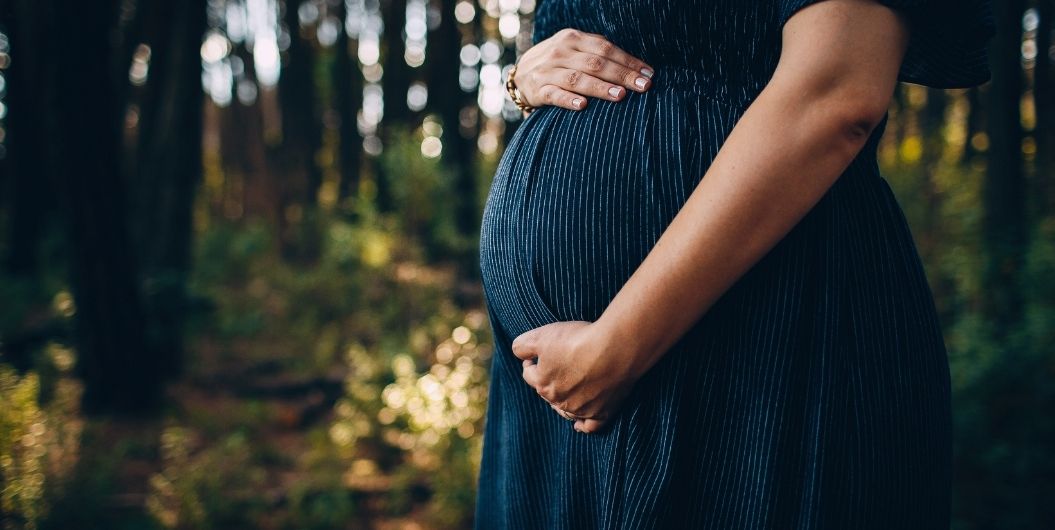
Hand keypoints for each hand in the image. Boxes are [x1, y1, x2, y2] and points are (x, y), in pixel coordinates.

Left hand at [511, 321, 640, 432]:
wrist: (616, 348)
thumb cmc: (578, 340)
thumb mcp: (541, 335)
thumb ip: (522, 346)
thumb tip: (519, 353)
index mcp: (543, 384)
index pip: (528, 374)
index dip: (531, 362)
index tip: (537, 354)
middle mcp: (559, 401)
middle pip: (547, 393)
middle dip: (548, 380)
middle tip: (558, 366)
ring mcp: (581, 409)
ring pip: (565, 410)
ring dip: (562, 402)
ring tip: (566, 390)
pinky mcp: (602, 412)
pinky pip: (590, 426)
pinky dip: (583, 425)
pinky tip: (579, 424)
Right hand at [513, 28, 654, 110]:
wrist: (519, 75)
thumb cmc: (557, 64)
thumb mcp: (574, 50)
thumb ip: (597, 53)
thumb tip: (635, 67)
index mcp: (573, 38)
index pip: (606, 49)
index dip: (628, 61)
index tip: (648, 74)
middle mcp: (560, 52)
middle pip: (596, 63)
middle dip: (622, 75)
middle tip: (643, 86)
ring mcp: (547, 71)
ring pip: (577, 79)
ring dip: (600, 87)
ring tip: (621, 95)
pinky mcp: (537, 90)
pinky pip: (554, 95)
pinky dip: (568, 100)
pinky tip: (583, 106)